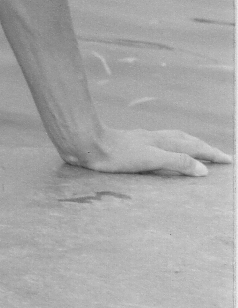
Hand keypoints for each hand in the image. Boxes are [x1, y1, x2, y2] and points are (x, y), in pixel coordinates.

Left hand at [70, 125, 230, 176]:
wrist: (84, 142)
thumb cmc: (115, 154)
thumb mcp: (151, 159)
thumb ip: (177, 163)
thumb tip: (204, 169)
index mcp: (162, 142)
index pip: (193, 147)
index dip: (211, 153)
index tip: (227, 160)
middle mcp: (153, 138)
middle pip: (184, 139)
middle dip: (202, 146)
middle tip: (217, 154)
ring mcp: (140, 139)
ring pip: (170, 139)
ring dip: (186, 144)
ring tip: (194, 149)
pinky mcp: (128, 143)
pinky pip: (156, 142)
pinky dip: (168, 145)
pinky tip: (159, 149)